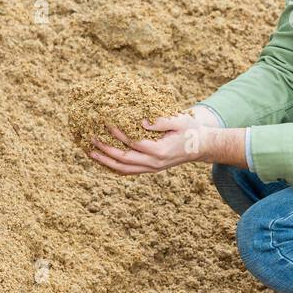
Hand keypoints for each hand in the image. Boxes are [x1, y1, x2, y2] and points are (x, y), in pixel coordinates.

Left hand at [85, 111, 206, 175]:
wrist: (201, 146)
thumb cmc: (190, 130)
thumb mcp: (179, 120)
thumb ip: (160, 121)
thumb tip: (140, 120)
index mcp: (159, 150)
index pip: (133, 142)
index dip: (117, 133)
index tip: (105, 122)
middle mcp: (154, 163)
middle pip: (123, 159)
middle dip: (105, 149)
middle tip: (90, 139)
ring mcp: (152, 168)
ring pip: (124, 169)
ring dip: (105, 161)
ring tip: (91, 153)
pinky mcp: (151, 169)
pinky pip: (129, 171)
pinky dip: (114, 167)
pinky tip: (104, 161)